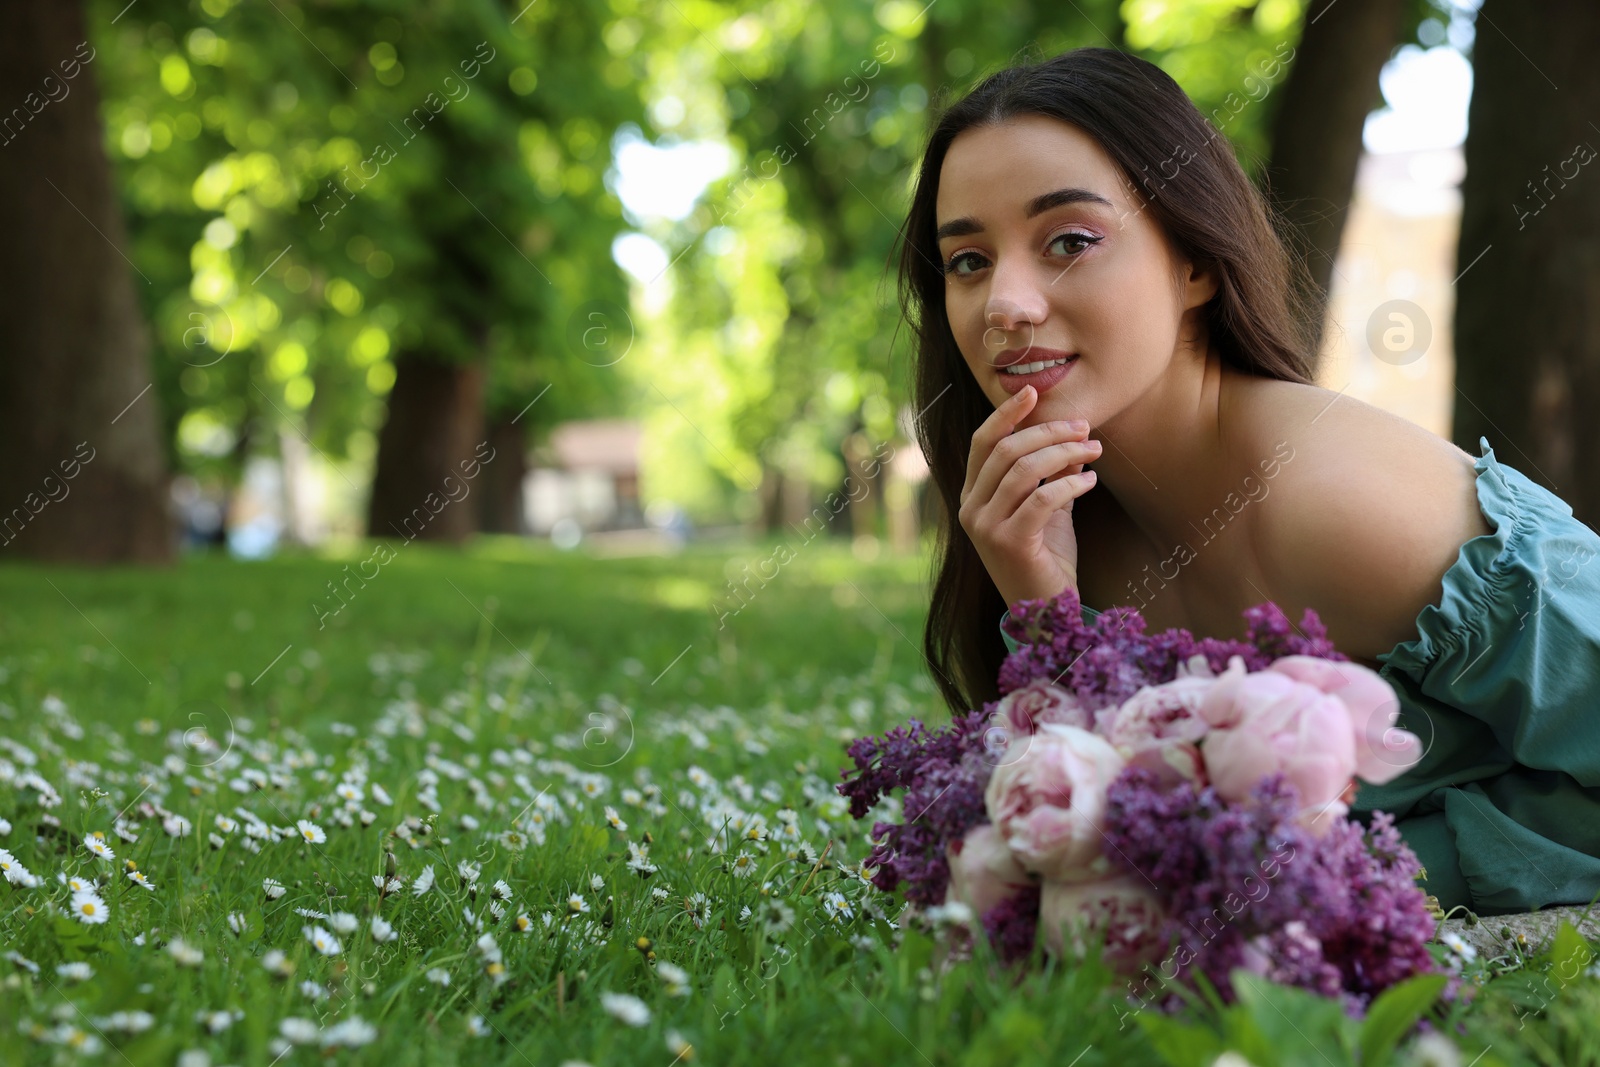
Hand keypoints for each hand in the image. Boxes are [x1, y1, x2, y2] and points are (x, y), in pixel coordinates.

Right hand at [957, 385, 1101, 608]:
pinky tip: (1090, 480)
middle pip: (1005, 451)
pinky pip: (1041, 498)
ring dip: (1064, 453)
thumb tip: (1071, 436)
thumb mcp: (1047, 508)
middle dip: (1049, 432)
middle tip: (1084, 428)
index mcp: (972, 497)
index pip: (983, 443)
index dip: (1007, 414)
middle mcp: (971, 509)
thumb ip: (1050, 473)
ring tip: (1093, 450)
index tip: (1033, 393)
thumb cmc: (1045, 558)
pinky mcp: (1009, 542)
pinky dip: (1070, 484)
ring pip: (1023, 470)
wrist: (1047, 612)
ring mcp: (985, 527)